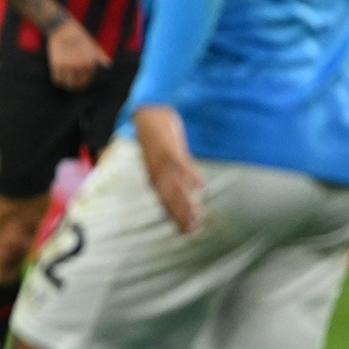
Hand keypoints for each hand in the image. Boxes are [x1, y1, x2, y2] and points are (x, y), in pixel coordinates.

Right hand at [45, 20, 111, 89]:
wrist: (62, 29)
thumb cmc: (80, 37)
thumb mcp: (94, 46)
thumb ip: (101, 57)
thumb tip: (108, 66)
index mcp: (90, 61)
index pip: (88, 80)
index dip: (85, 82)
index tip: (82, 82)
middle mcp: (79, 65)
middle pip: (77, 84)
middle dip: (76, 85)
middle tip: (75, 84)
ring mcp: (67, 65)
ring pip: (66, 84)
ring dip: (67, 84)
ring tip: (67, 82)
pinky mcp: (55, 64)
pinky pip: (56, 80)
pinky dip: (58, 81)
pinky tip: (60, 78)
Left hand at [133, 105, 204, 233]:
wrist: (148, 116)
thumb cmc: (157, 141)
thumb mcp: (162, 161)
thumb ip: (176, 176)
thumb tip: (193, 190)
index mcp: (155, 177)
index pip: (165, 201)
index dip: (176, 217)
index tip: (187, 233)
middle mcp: (157, 173)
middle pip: (170, 198)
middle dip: (182, 215)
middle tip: (193, 230)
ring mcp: (163, 162)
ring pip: (175, 185)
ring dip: (186, 201)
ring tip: (198, 215)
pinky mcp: (169, 149)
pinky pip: (180, 164)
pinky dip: (190, 175)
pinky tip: (201, 185)